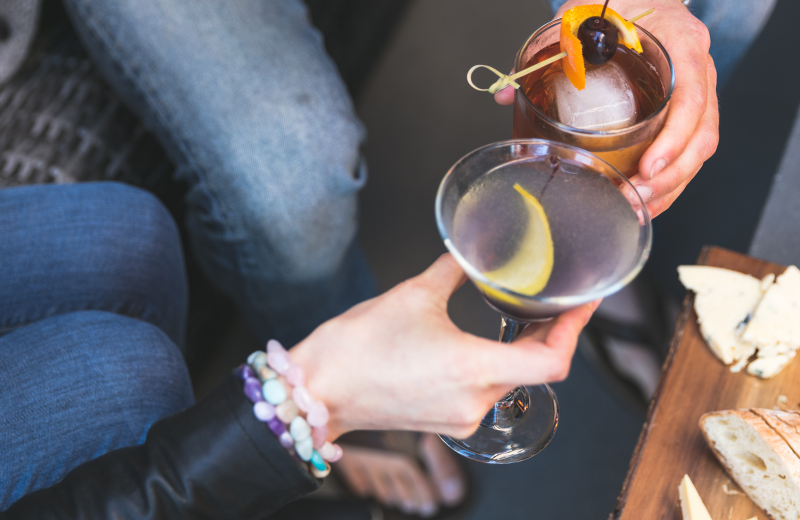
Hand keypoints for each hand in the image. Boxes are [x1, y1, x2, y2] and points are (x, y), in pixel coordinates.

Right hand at [290, 253, 598, 440]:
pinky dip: (496, 367)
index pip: (553, 361)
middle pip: (537, 370)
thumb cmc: (359, 347)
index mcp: (473, 367)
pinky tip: (486, 343)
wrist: (321, 388)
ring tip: (525, 316)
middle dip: (551, 334)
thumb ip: (455, 270)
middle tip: (559, 301)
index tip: (582, 304)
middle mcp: (474, 400)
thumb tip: (472, 252)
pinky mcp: (448, 421)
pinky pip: (487, 393)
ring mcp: (462, 416)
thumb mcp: (414, 295)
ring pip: (513, 382)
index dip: (575, 330)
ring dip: (522, 351)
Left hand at [495, 0, 718, 216]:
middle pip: (701, 135)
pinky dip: (669, 179)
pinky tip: (646, 199)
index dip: (673, 139)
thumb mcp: (582, 17)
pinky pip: (689, 150)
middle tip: (635, 196)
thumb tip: (503, 94)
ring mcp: (697, 92)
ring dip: (670, 185)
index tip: (647, 167)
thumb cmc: (616, 4)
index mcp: (680, 45)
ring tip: (637, 206)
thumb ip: (547, 53)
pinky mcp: (687, 110)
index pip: (692, 99)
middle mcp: (697, 71)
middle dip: (670, 175)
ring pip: (698, 149)